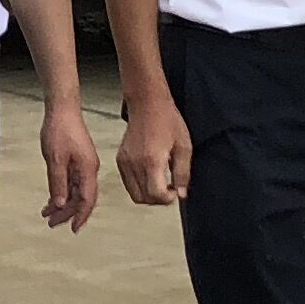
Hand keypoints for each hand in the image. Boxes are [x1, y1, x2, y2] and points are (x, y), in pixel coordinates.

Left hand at [39, 98, 100, 232]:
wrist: (62, 109)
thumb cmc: (59, 130)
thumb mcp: (55, 159)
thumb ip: (58, 183)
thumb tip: (61, 205)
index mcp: (87, 169)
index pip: (87, 200)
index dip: (80, 216)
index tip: (72, 229)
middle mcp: (89, 169)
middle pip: (82, 199)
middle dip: (68, 213)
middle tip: (51, 224)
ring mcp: (84, 165)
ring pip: (76, 192)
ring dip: (63, 204)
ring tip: (47, 214)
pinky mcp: (78, 161)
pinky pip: (72, 183)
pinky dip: (62, 192)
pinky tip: (51, 199)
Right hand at [116, 88, 191, 206]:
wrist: (148, 104)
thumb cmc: (166, 120)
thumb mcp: (184, 147)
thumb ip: (183, 173)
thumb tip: (182, 193)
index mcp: (152, 160)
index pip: (156, 195)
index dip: (168, 199)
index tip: (175, 192)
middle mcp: (135, 164)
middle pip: (144, 198)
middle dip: (158, 199)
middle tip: (169, 189)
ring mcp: (125, 162)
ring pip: (134, 194)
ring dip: (148, 195)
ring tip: (160, 183)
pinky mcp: (120, 160)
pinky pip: (128, 183)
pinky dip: (139, 186)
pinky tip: (150, 175)